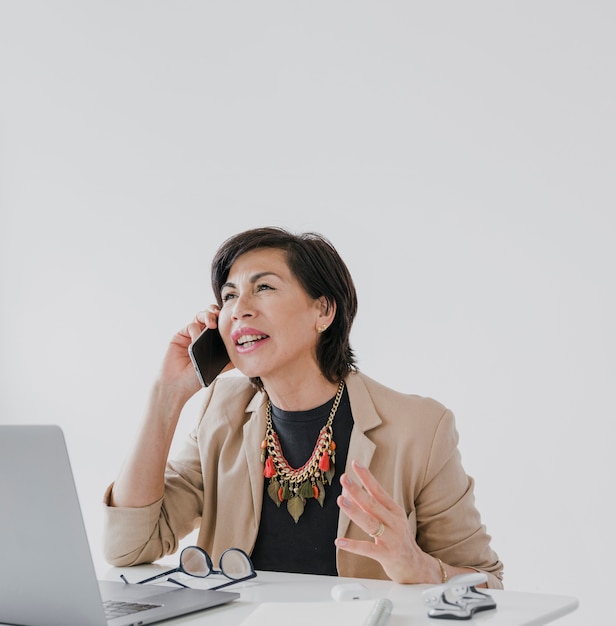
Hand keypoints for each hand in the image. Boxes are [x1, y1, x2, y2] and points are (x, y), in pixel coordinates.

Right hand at [157, 306, 224, 394]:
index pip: (220, 324)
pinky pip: (191, 326)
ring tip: (212, 324)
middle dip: (216, 312)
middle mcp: (201, 335)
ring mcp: (191, 334)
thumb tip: (245, 353)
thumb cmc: (195, 378)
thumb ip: (229, 360)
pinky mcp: (180, 335)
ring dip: (208, 316)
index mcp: (211, 341)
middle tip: (221, 316)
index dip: (225, 319)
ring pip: (200, 316)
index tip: (232, 320)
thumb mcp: (217, 368)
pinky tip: (196, 339)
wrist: (177, 385)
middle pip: (210, 315)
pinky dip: (196, 330)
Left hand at [334, 459, 437, 583]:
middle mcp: (394, 522)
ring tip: (341, 501)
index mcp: (395, 511)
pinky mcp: (387, 555)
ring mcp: (391, 539)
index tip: (355, 464)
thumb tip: (352, 494)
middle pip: (373, 504)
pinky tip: (339, 541)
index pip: (379, 490)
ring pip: (370, 523)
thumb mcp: (391, 520)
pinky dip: (353, 545)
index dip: (367, 477)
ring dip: (354, 511)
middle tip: (344, 478)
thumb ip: (374, 509)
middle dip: (357, 490)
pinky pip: (367, 549)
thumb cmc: (400, 541)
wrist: (416, 567)